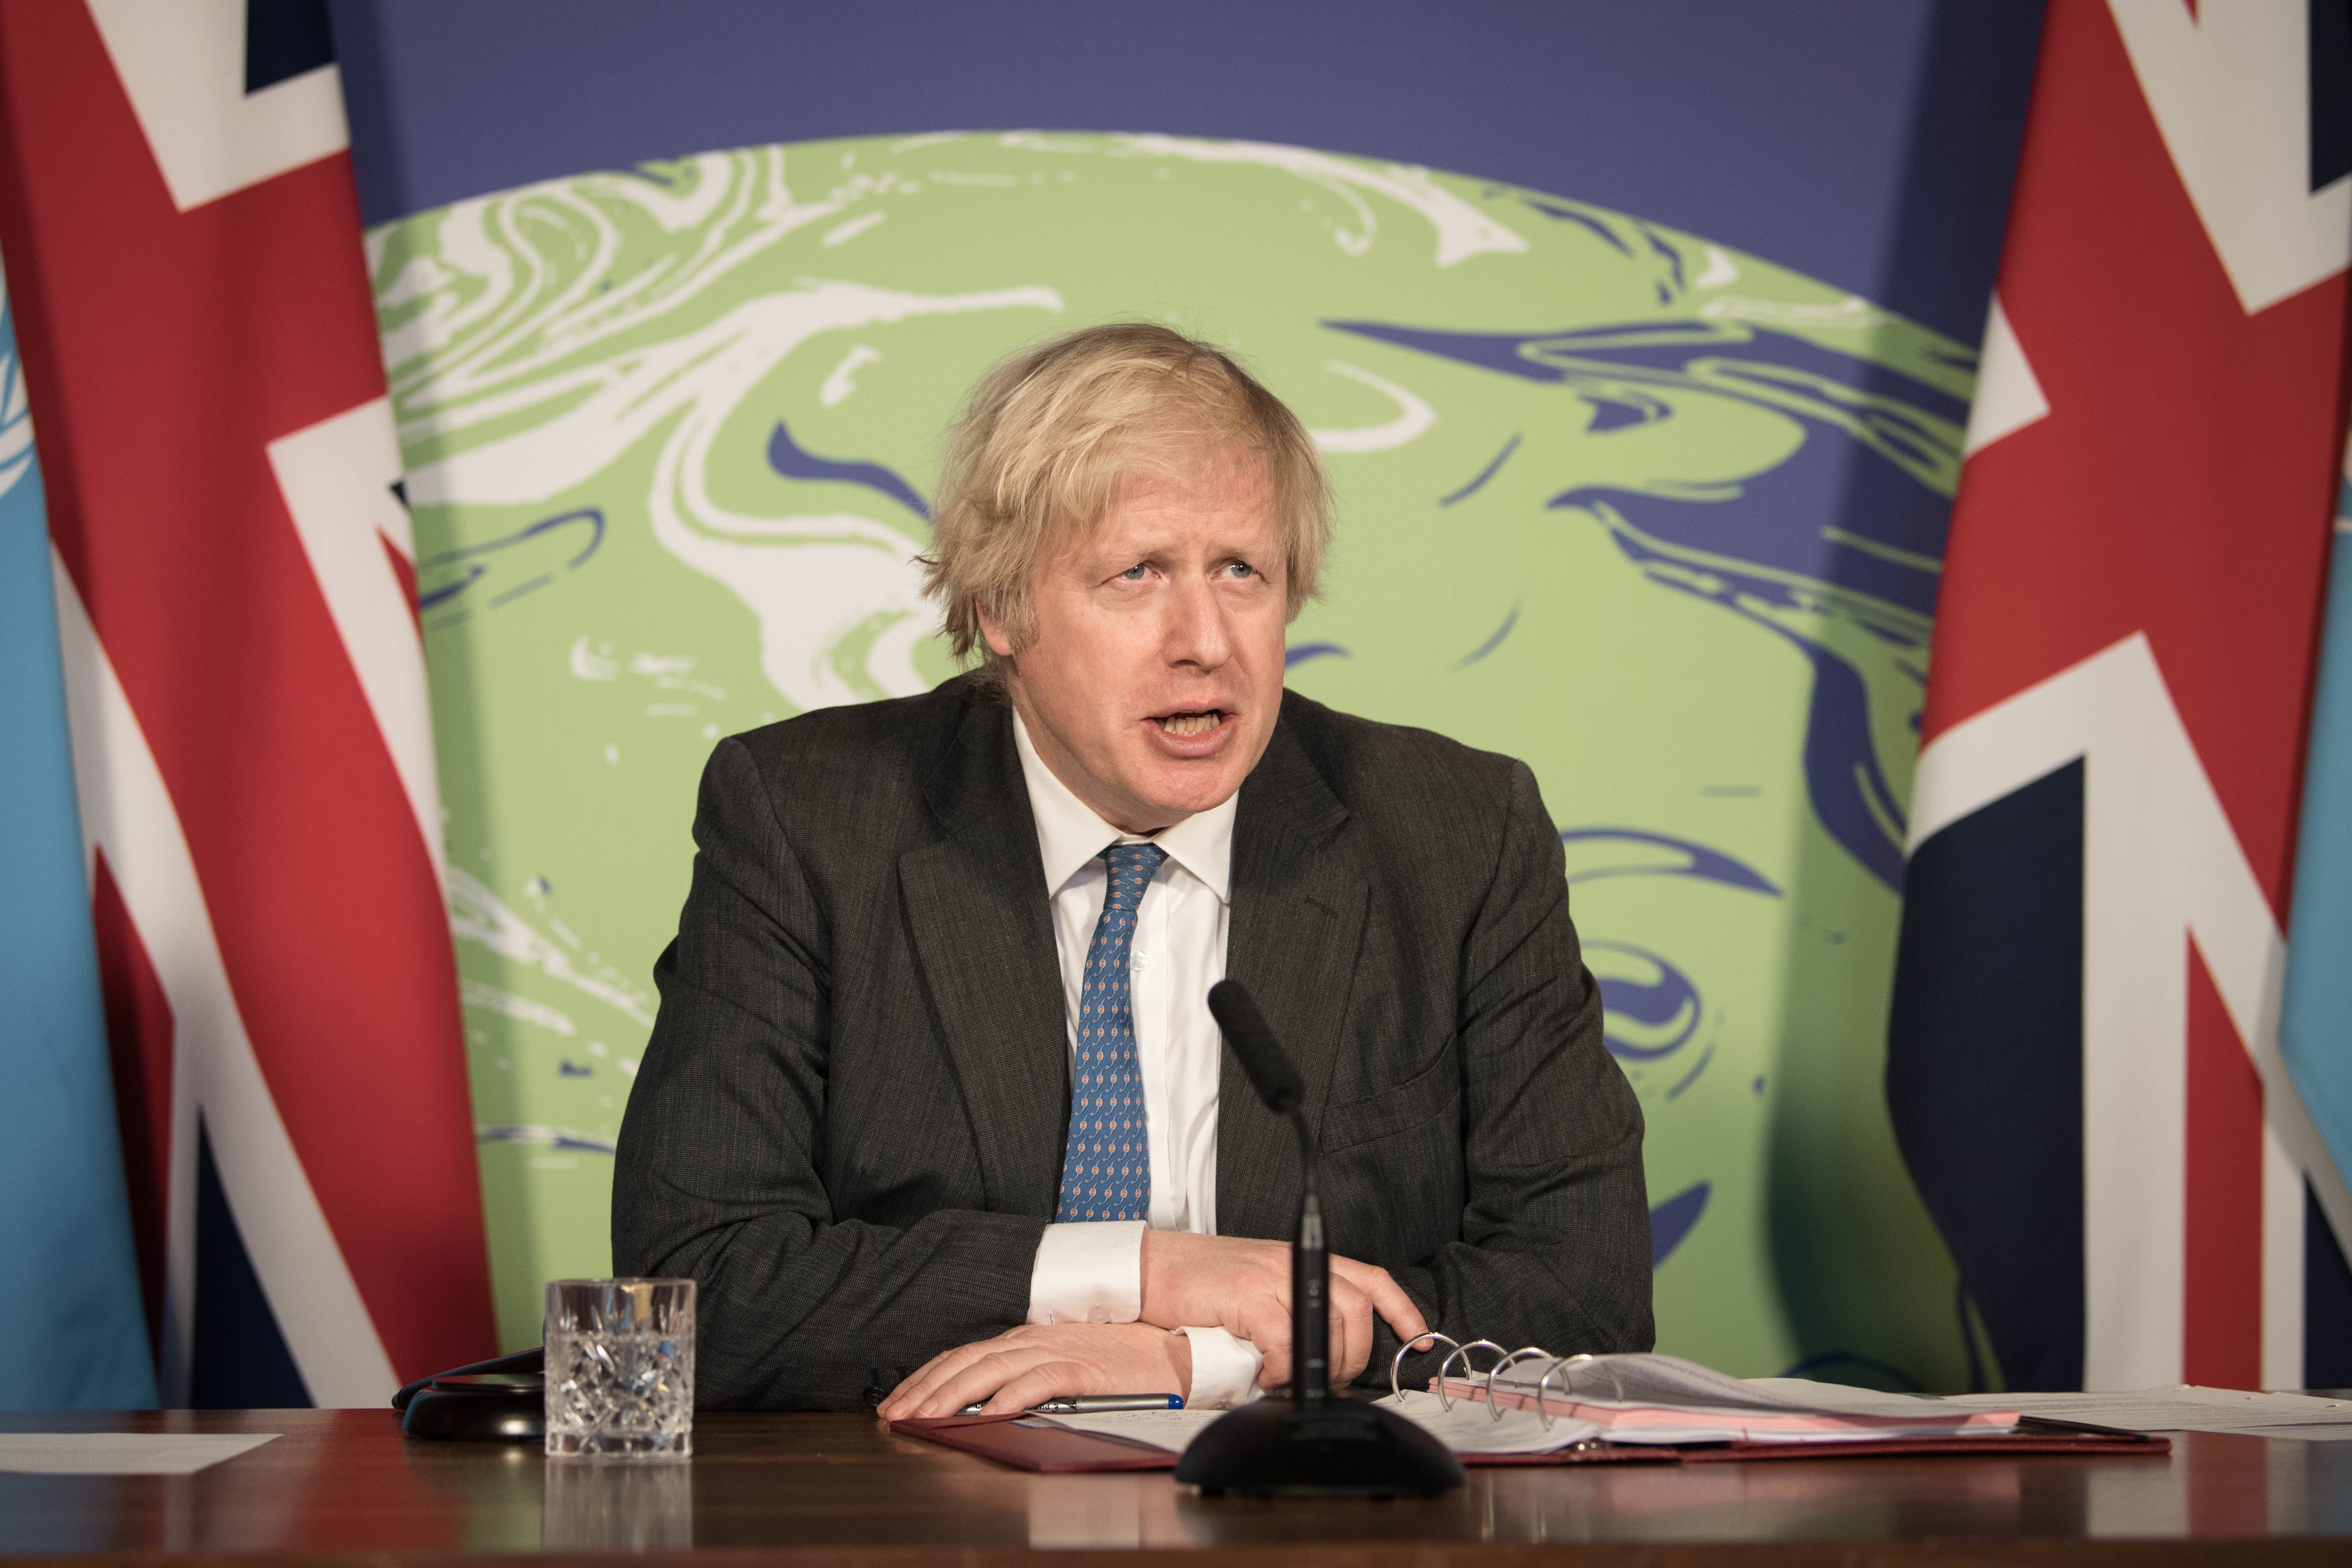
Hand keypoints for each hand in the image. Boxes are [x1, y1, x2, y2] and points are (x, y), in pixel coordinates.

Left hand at [876, 1322, 1190, 1419]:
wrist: (1171, 1349)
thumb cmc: (1118, 1360)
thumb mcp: (1061, 1365)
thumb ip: (1024, 1377)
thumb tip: (982, 1403)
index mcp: (1024, 1339)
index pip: (961, 1356)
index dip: (924, 1378)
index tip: (897, 1403)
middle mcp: (1032, 1340)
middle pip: (964, 1362)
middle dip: (923, 1389)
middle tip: (893, 1415)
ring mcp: (1056, 1350)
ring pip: (991, 1370)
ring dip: (953, 1394)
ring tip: (925, 1416)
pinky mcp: (1083, 1367)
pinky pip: (1040, 1382)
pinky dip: (1011, 1396)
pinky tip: (989, 1413)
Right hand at [1138, 1231, 1426, 1389]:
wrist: (1148, 1269)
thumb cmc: (1196, 1285)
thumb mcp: (1254, 1289)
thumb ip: (1288, 1310)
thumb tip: (1317, 1356)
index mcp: (1298, 1259)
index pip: (1369, 1277)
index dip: (1401, 1309)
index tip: (1419, 1338)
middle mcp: (1291, 1262)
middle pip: (1356, 1308)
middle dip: (1354, 1355)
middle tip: (1330, 1379)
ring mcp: (1270, 1275)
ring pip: (1328, 1324)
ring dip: (1320, 1365)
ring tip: (1294, 1380)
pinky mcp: (1246, 1294)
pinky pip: (1285, 1340)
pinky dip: (1282, 1368)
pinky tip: (1266, 1375)